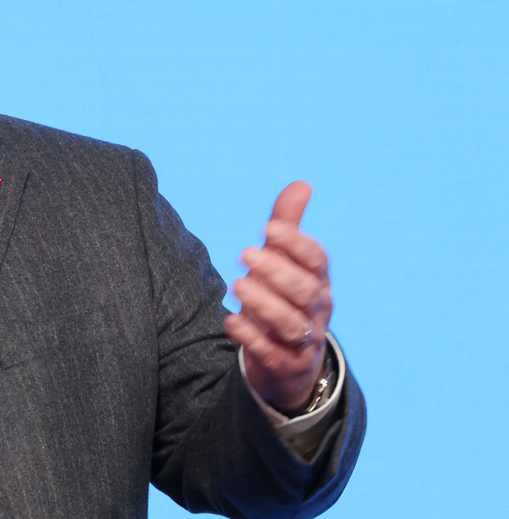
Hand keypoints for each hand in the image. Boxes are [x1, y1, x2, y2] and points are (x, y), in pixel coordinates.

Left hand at [223, 181, 331, 412]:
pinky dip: (252, 338)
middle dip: (277, 272)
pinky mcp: (285, 365)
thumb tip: (302, 183)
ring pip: (291, 324)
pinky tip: (230, 321)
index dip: (296, 244)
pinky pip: (273, 354)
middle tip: (244, 254)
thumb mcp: (287, 262)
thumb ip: (288, 225)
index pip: (317, 260)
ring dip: (264, 305)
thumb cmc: (286, 298)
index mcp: (318, 281)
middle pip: (305, 291)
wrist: (292, 361)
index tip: (268, 228)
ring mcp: (303, 340)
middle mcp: (316, 310)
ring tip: (237, 286)